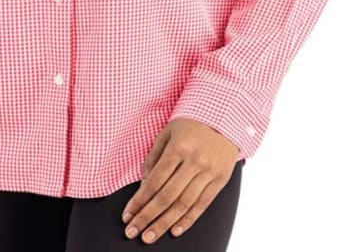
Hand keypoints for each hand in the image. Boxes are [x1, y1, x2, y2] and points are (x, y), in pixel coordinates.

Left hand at [121, 118, 239, 243]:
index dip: (139, 200)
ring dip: (164, 224)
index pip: (155, 181)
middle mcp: (194, 162)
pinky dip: (188, 220)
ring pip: (184, 205)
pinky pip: (202, 205)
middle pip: (167, 196)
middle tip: (133, 231)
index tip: (128, 214)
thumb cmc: (191, 123)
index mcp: (179, 147)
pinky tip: (175, 231)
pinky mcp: (220, 180)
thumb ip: (154, 156)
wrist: (225, 116)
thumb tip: (143, 183)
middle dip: (147, 217)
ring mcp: (209, 172)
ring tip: (149, 236)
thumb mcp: (168, 131)